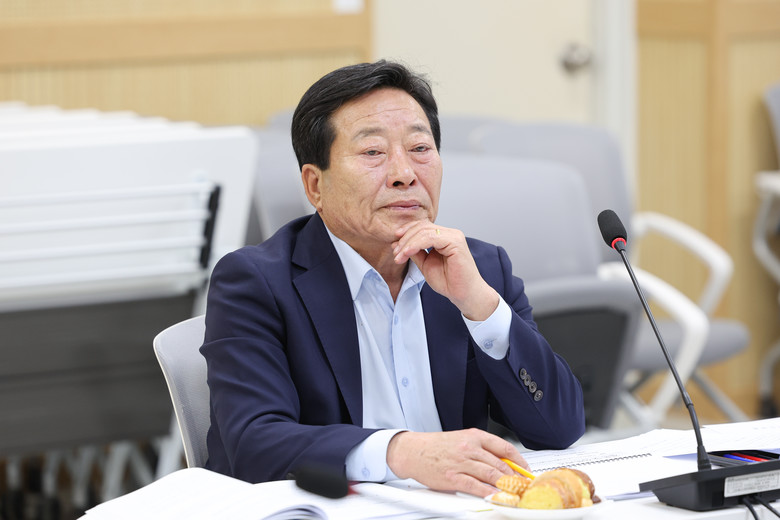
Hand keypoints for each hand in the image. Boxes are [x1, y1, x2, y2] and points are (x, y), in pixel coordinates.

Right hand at [386, 429, 528, 496]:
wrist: (413, 451)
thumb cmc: (436, 446)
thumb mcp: (461, 439)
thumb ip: (481, 449)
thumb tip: (501, 463)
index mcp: (474, 436)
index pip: (504, 447)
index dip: (519, 461)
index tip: (525, 469)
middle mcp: (469, 448)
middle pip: (500, 464)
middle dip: (515, 477)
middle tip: (523, 485)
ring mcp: (462, 463)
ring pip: (491, 475)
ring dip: (506, 485)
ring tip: (515, 492)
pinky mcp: (453, 477)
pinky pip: (476, 486)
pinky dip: (489, 492)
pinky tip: (496, 496)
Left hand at [392, 221, 497, 319]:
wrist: (464, 295)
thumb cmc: (449, 282)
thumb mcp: (426, 264)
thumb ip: (415, 252)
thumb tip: (398, 243)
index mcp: (444, 237)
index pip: (422, 227)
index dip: (406, 233)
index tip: (394, 246)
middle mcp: (450, 233)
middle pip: (422, 227)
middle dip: (404, 239)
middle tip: (395, 254)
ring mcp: (454, 236)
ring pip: (424, 231)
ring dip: (407, 243)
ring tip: (398, 256)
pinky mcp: (455, 242)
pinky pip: (431, 238)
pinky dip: (415, 245)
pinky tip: (407, 254)